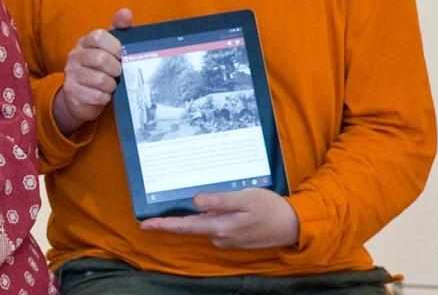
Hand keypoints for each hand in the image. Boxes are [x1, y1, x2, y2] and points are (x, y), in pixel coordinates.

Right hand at [54, 8, 133, 135]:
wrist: (79, 97)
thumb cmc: (99, 69)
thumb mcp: (108, 48)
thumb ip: (119, 30)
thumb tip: (126, 12)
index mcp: (85, 42)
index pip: (98, 37)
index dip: (114, 46)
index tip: (120, 55)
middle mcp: (75, 55)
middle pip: (100, 59)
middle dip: (116, 69)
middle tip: (118, 73)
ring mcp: (71, 74)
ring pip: (99, 79)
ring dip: (111, 85)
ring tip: (111, 85)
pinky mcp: (72, 92)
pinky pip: (96, 96)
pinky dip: (105, 97)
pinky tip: (104, 95)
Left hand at [138, 188, 299, 248]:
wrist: (293, 227)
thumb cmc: (270, 210)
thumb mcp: (245, 199)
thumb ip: (219, 201)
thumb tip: (195, 201)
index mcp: (219, 227)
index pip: (184, 226)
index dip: (163, 225)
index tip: (144, 224)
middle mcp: (219, 236)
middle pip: (190, 226)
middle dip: (172, 219)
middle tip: (153, 213)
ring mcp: (226, 238)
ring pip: (203, 224)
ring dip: (194, 215)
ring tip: (184, 200)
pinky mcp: (233, 236)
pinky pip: (214, 225)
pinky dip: (209, 216)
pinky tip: (211, 205)